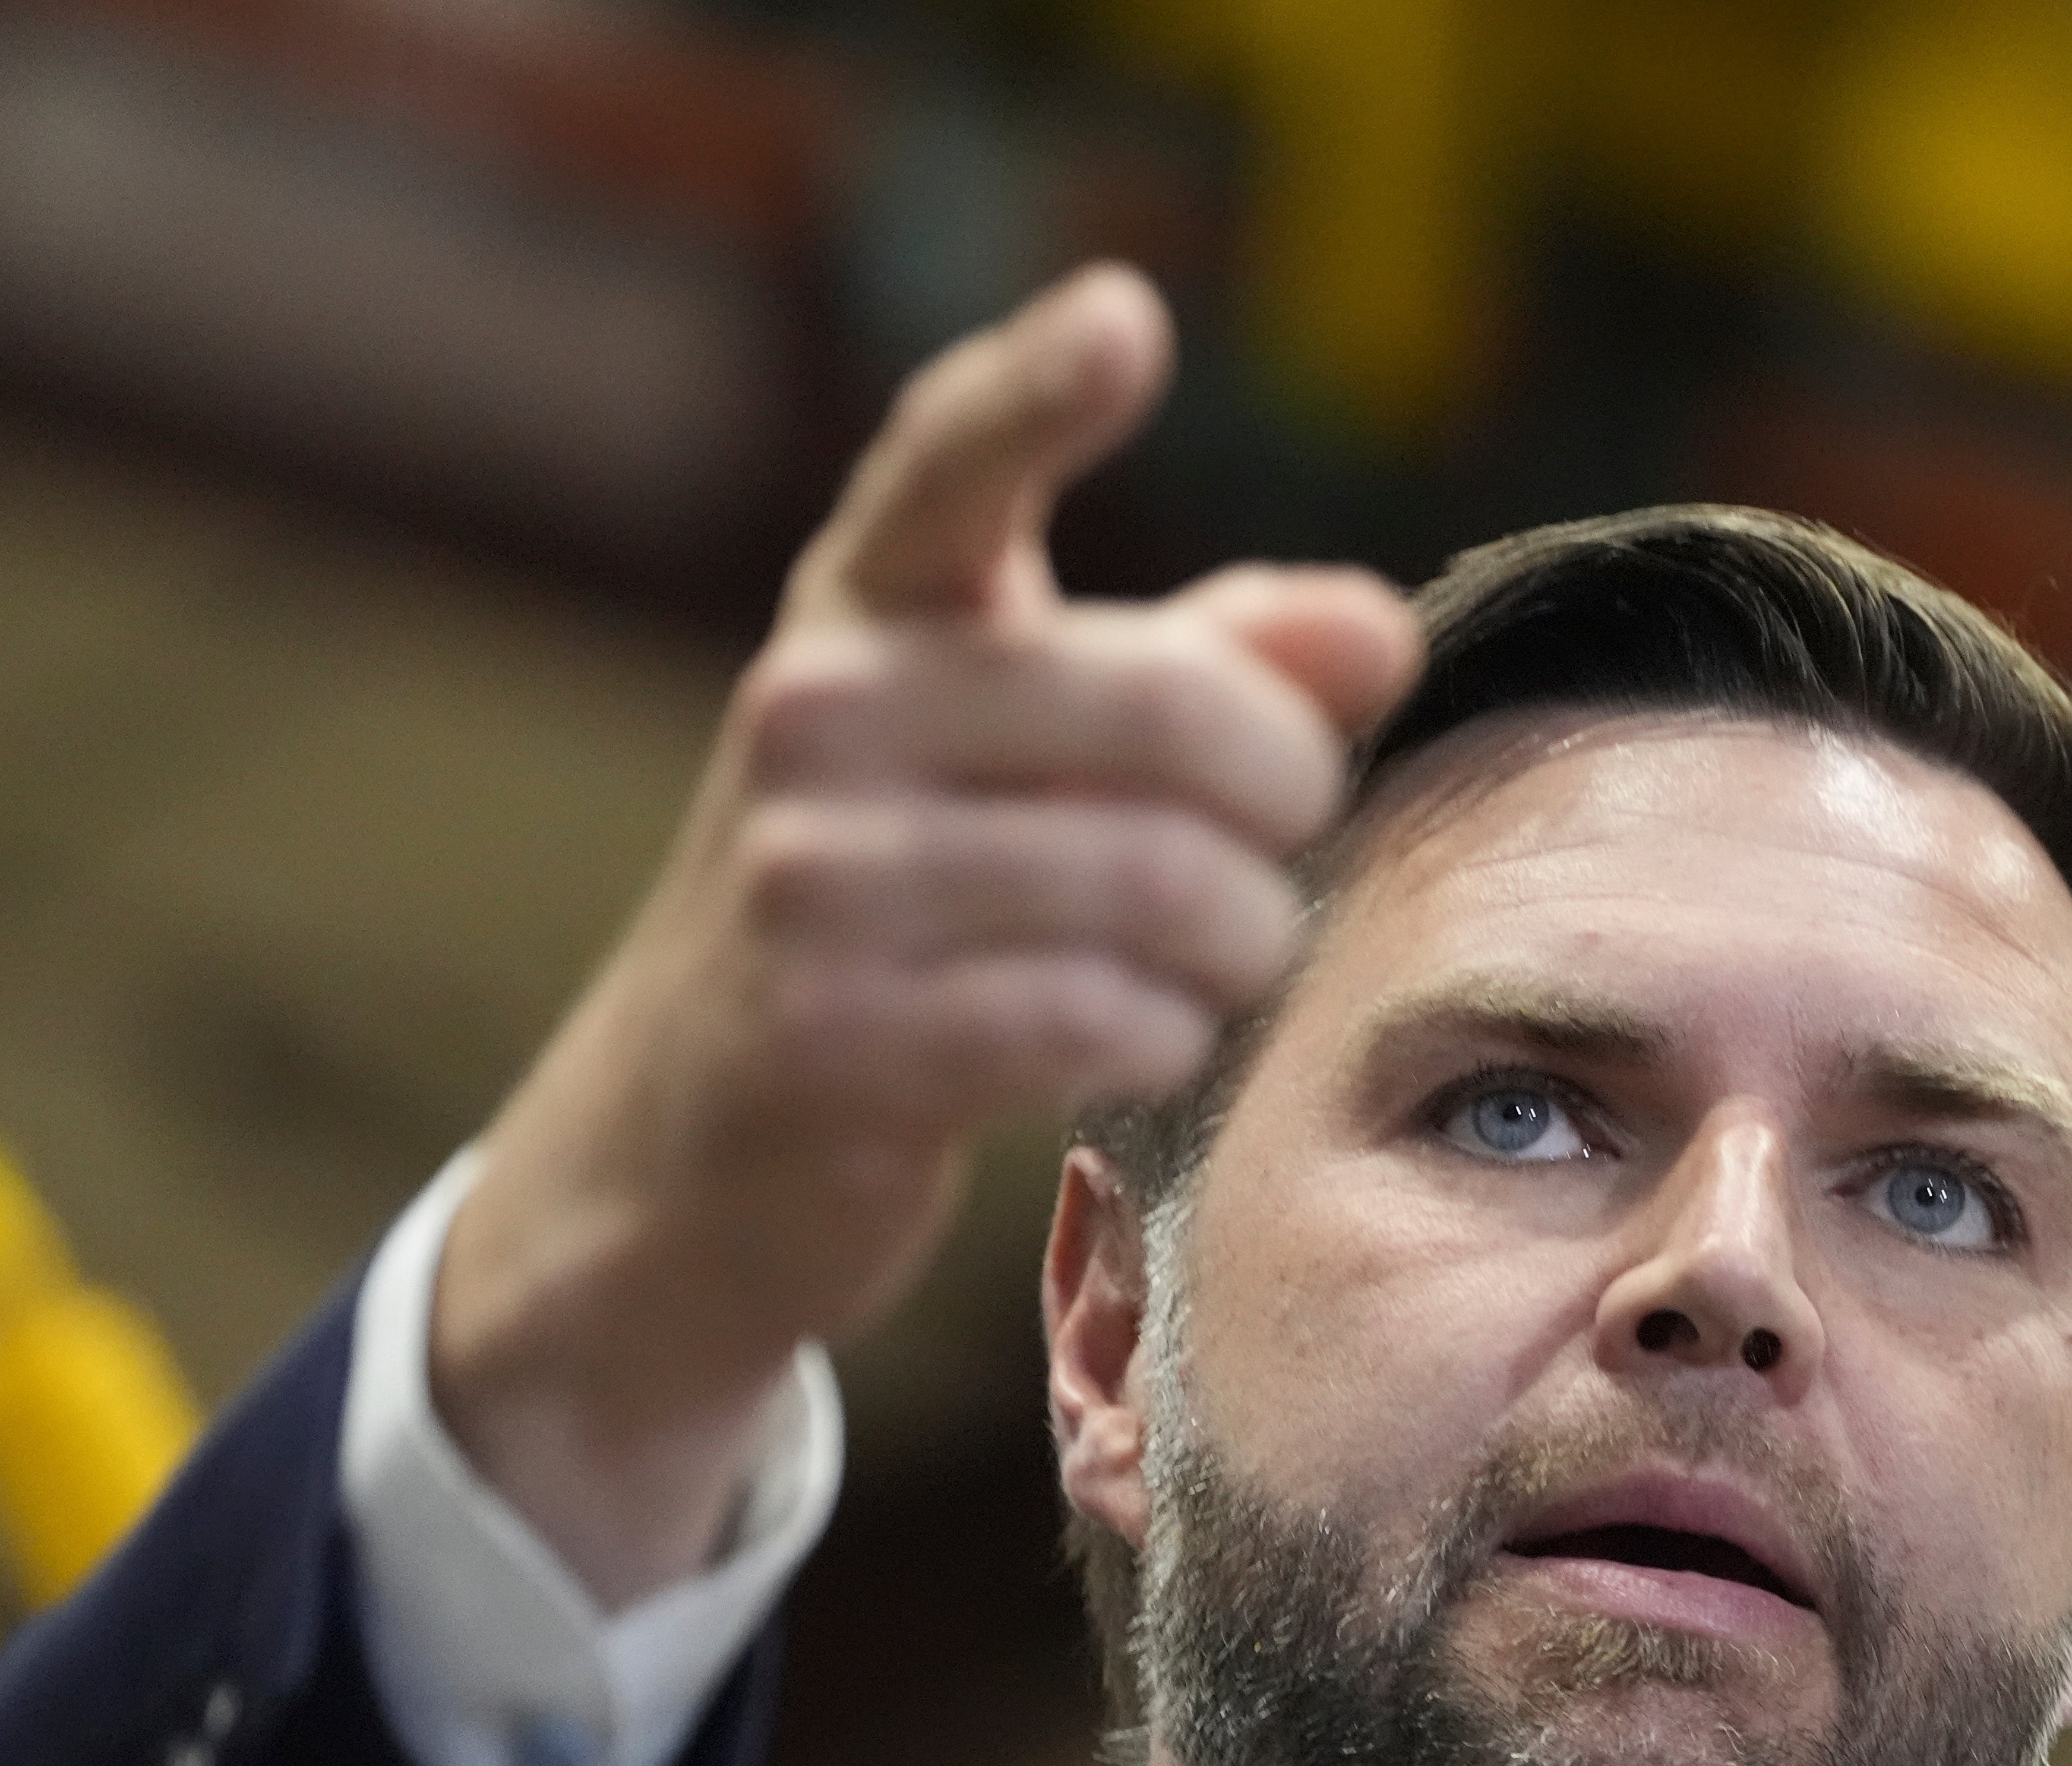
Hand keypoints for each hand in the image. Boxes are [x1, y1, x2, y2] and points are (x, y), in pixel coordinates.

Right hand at [430, 266, 1421, 1606]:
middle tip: (1282, 845)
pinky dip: (1164, 1043)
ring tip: (1207, 961)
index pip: (952, 461)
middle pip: (1174, 715)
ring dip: (1240, 945)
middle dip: (1286, 797)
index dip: (1043, 389)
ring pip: (1165, 888)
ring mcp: (806, 878)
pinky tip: (1127, 1041)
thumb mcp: (1038, 752)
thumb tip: (1378, 637)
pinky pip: (1107, 1023)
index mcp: (872, 604)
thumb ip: (1222, 666)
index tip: (1127, 322)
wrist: (693, 1138)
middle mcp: (816, 710)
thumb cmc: (916, 900)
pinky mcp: (828, 1037)